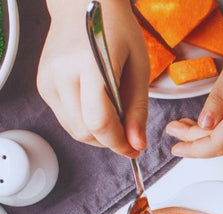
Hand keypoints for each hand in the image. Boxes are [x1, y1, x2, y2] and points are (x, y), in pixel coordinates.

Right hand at [37, 0, 148, 156]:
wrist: (83, 3)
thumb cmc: (116, 28)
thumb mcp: (140, 67)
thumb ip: (138, 108)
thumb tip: (136, 143)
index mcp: (90, 66)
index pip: (99, 121)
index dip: (118, 143)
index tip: (134, 149)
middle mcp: (62, 74)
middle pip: (84, 131)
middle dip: (110, 141)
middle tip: (129, 135)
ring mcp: (48, 80)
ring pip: (73, 129)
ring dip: (97, 134)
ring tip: (116, 118)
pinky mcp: (43, 85)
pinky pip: (65, 118)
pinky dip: (84, 122)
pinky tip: (98, 108)